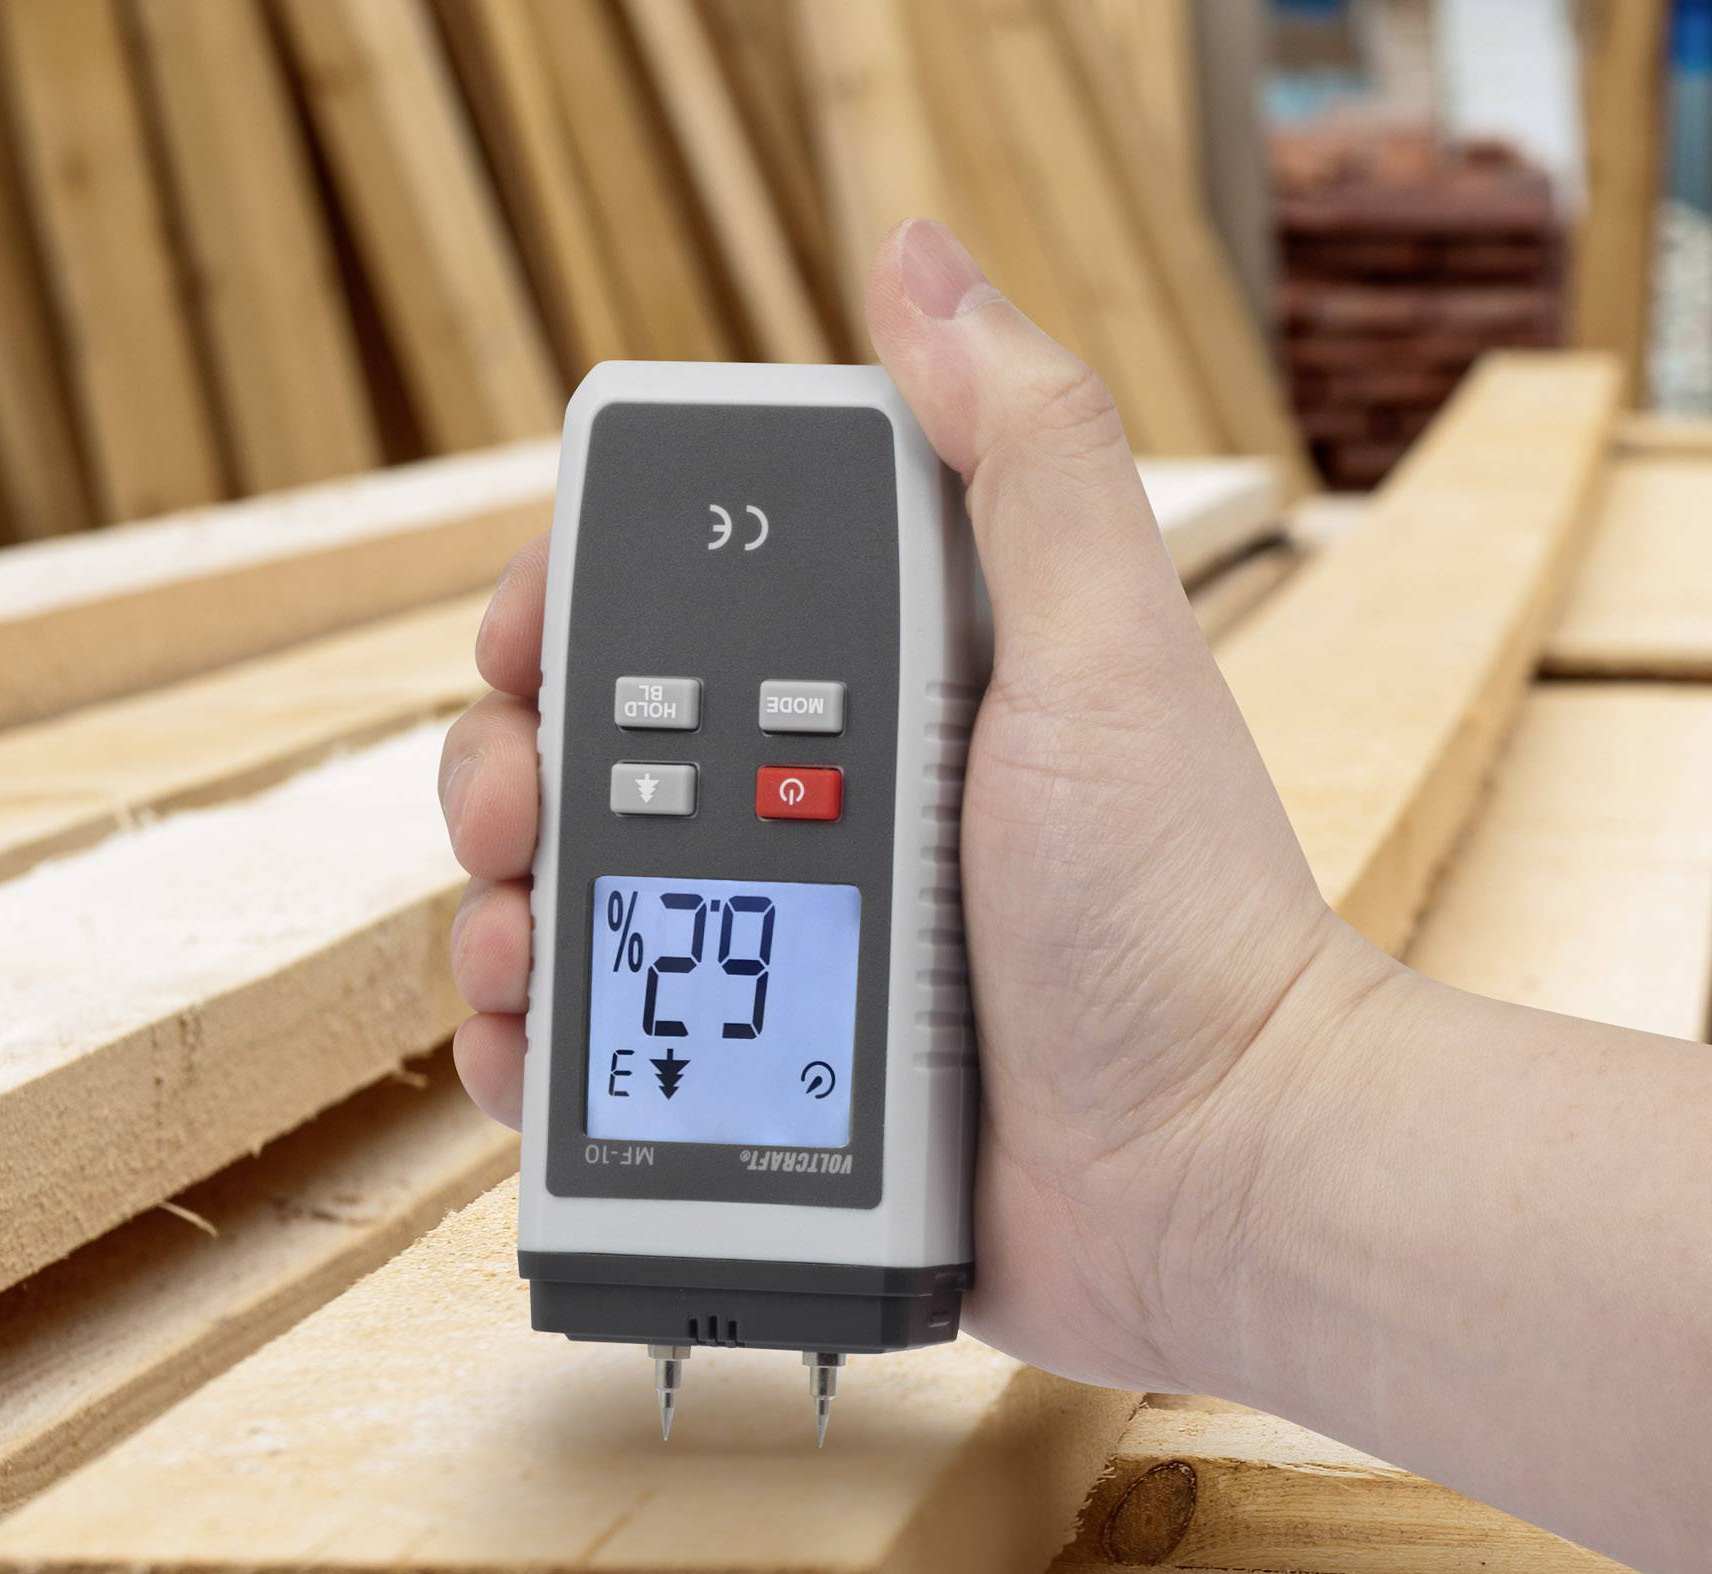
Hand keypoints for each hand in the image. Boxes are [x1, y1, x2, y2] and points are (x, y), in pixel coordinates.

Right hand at [437, 220, 1386, 1392]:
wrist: (1208, 1173)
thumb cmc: (1178, 915)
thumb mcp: (1102, 649)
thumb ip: (1021, 454)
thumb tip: (920, 261)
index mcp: (891, 698)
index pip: (680, 621)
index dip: (573, 615)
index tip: (528, 643)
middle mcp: (832, 817)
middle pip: (594, 762)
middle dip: (511, 774)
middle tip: (515, 820)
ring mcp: (799, 958)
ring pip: (579, 910)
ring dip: (503, 911)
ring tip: (518, 946)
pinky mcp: (773, 1088)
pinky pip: (611, 1053)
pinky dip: (541, 1044)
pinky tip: (529, 1045)